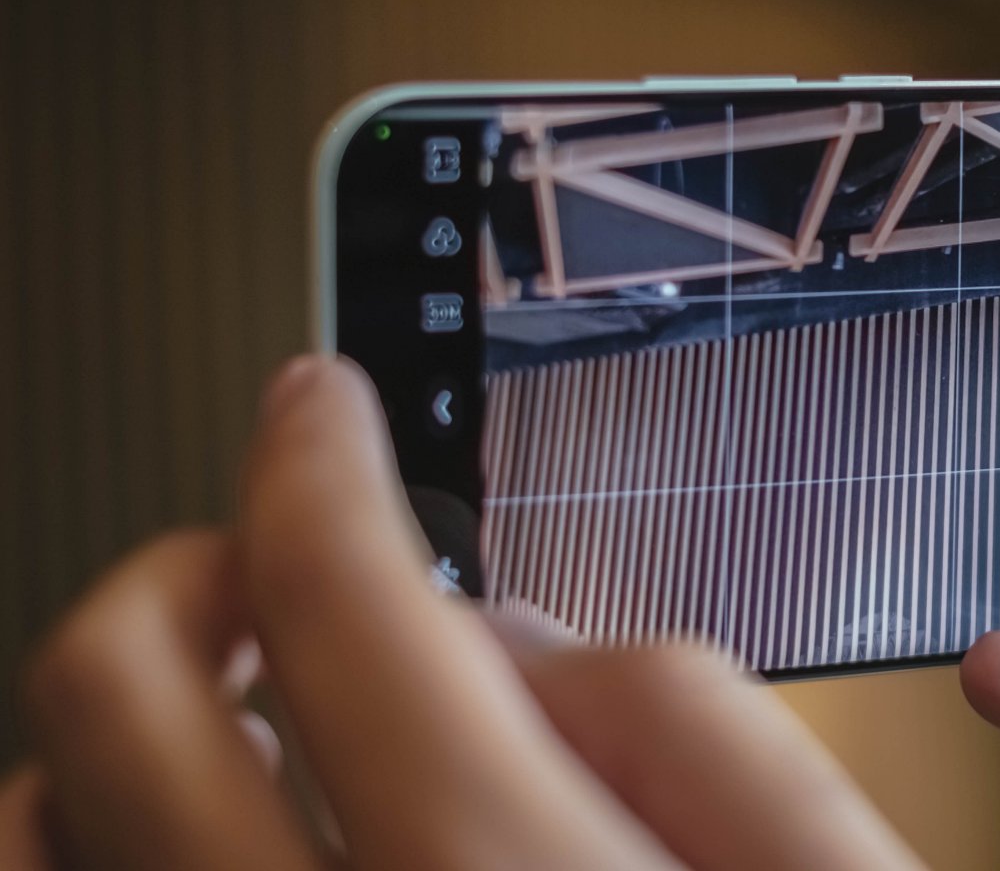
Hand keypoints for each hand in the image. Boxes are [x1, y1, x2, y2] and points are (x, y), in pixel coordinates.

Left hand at [3, 358, 918, 870]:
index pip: (337, 590)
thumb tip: (532, 639)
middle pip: (119, 696)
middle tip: (256, 542)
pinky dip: (60, 859)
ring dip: (82, 724)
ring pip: (32, 845)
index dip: (314, 455)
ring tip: (196, 690)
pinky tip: (139, 841)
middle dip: (177, 560)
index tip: (321, 405)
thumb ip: (700, 726)